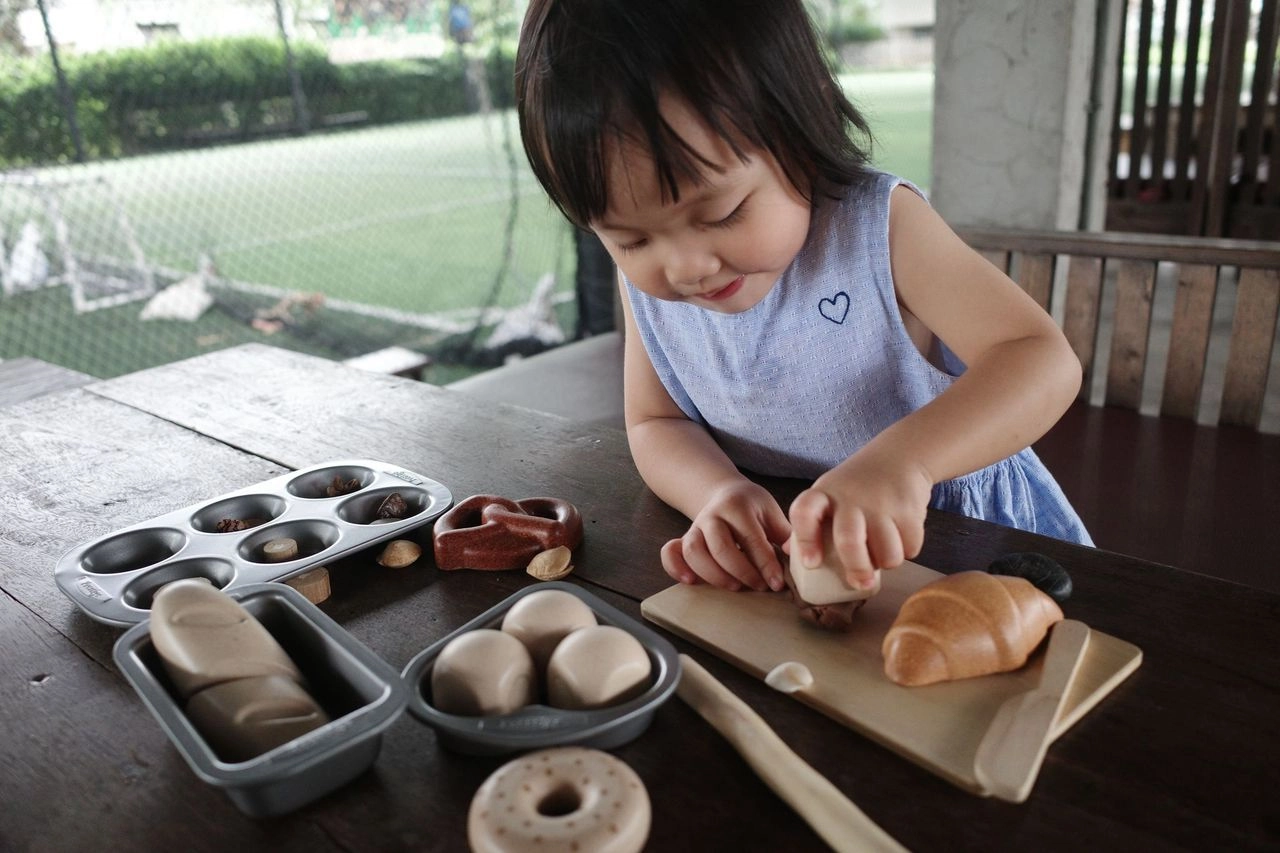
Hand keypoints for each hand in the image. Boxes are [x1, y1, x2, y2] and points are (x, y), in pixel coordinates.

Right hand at [661, 479, 789, 591]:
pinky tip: (692, 582)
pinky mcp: (684, 538)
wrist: (725, 494)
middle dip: (742, 572)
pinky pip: (670, 552)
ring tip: (734, 587)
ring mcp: (695, 526)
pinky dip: (676, 568)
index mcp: (738, 506)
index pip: (751, 539)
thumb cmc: (752, 508)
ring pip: (695, 552)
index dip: (765, 564)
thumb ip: (785, 535)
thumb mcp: (772, 513)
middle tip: (759, 586)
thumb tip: (799, 558)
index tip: (777, 583)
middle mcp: (713, 515)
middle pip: (721, 548)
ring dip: (714, 575)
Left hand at [788, 451, 931, 587]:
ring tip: (884, 556)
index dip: (805, 540)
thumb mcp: (828, 494)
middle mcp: (851, 497)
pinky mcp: (909, 509)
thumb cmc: (856, 486)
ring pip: (887, 553)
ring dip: (888, 562)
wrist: (900, 457)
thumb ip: (810, 523)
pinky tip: (901, 538)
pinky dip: (908, 550)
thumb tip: (787, 552)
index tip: (811, 564)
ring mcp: (882, 503)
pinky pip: (910, 547)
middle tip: (861, 583)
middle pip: (848, 540)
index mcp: (824, 494)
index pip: (804, 513)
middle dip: (856, 569)